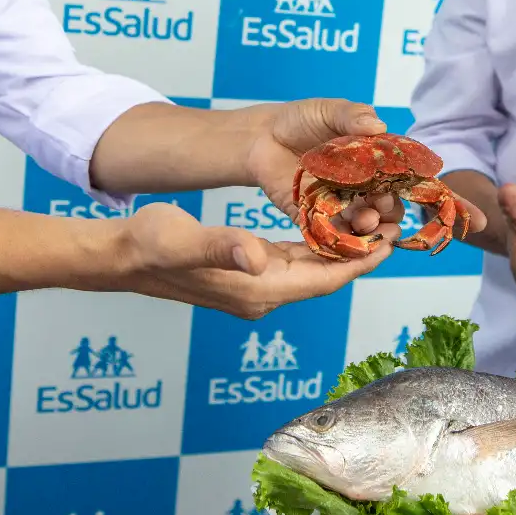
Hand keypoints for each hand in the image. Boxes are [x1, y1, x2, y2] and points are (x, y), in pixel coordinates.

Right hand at [110, 202, 391, 318]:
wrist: (121, 255)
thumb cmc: (149, 244)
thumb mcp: (185, 240)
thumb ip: (223, 247)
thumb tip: (257, 256)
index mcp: (256, 289)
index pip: (323, 280)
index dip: (359, 262)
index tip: (391, 243)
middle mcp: (261, 294)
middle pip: (325, 277)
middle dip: (360, 253)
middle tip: (394, 224)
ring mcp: (254, 286)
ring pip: (312, 269)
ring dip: (342, 248)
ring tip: (374, 220)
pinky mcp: (247, 273)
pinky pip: (293, 261)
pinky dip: (315, 244)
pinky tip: (332, 223)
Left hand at [244, 99, 429, 244]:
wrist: (262, 134)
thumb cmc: (301, 119)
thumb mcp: (330, 110)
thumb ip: (353, 116)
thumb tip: (378, 125)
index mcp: (369, 162)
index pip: (394, 179)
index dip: (400, 185)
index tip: (397, 185)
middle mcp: (357, 187)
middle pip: (382, 207)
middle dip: (387, 212)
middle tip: (381, 206)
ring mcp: (335, 204)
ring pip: (358, 225)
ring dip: (367, 228)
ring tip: (364, 222)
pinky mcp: (311, 217)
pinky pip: (327, 234)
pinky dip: (336, 238)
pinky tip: (341, 236)